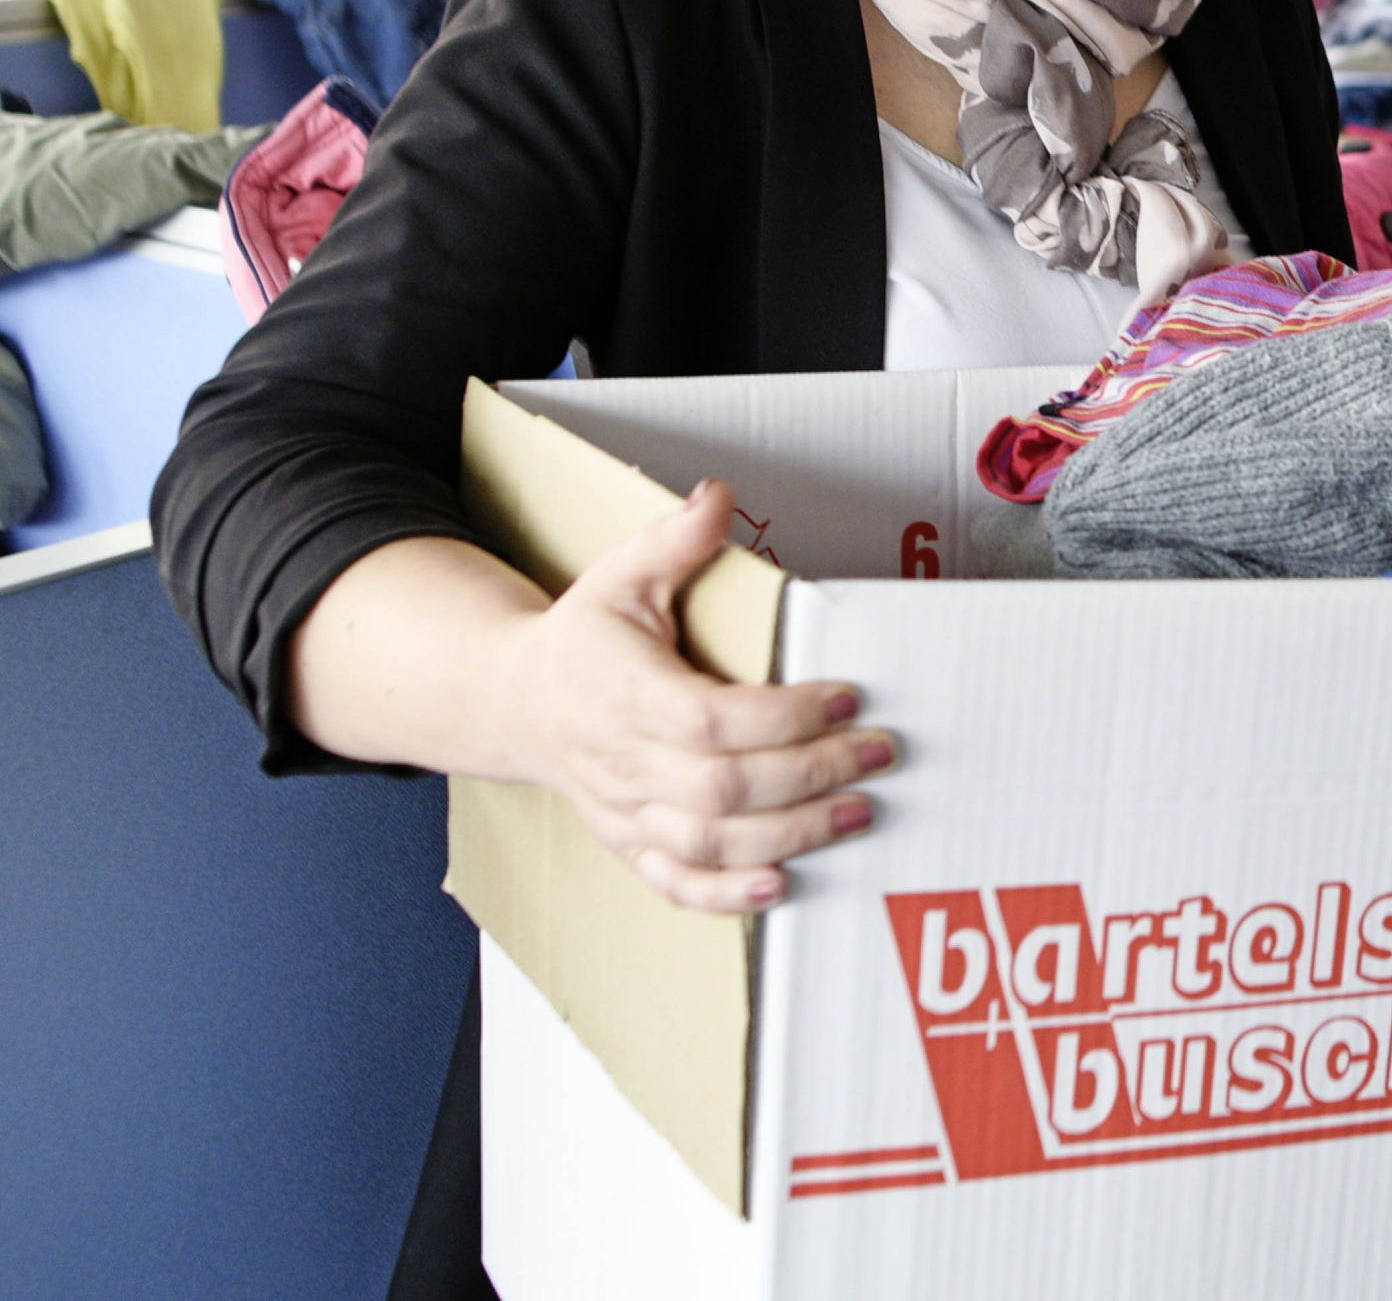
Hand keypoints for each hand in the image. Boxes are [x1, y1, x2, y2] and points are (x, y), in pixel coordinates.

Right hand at [494, 479, 896, 914]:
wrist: (511, 703)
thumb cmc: (580, 639)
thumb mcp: (618, 575)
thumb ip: (673, 539)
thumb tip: (718, 494)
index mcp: (626, 694)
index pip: (714, 720)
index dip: (785, 717)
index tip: (849, 697)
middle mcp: (623, 762)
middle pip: (724, 789)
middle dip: (811, 775)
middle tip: (879, 753)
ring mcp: (624, 812)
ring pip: (709, 842)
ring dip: (791, 835)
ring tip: (859, 811)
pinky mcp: (627, 845)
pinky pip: (675, 884)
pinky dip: (726, 896)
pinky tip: (782, 885)